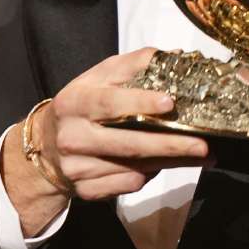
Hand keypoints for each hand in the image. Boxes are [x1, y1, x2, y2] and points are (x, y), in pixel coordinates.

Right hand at [3, 48, 212, 234]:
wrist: (44, 148)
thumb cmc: (81, 106)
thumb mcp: (97, 78)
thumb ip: (133, 65)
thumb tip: (175, 56)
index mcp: (75, 103)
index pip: (110, 103)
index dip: (140, 103)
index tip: (171, 103)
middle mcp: (73, 137)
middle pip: (128, 144)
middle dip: (170, 145)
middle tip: (203, 146)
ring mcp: (78, 168)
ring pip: (133, 169)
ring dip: (171, 163)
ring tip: (201, 156)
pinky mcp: (86, 191)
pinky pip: (128, 185)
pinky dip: (150, 175)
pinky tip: (163, 164)